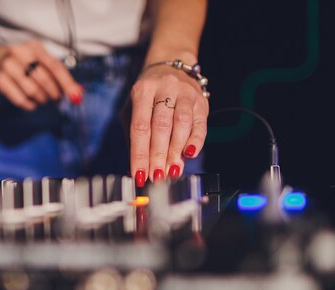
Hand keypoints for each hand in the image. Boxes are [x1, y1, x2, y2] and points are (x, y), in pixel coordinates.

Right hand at [0, 41, 83, 110]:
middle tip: (54, 99)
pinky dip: (28, 105)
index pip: (55, 66)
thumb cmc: (22, 66)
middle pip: (43, 78)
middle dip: (53, 94)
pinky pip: (19, 98)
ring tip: (41, 100)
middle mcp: (20, 52)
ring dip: (41, 100)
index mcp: (34, 47)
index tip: (75, 97)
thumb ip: (59, 78)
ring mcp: (7, 65)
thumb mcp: (39, 64)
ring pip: (31, 89)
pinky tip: (31, 104)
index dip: (66, 83)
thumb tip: (78, 93)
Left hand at [129, 64, 208, 185]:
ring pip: (181, 124)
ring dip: (176, 151)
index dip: (139, 153)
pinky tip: (189, 155)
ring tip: (171, 171)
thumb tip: (139, 170)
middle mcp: (165, 88)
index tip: (139, 174)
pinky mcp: (201, 101)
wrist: (172, 67)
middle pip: (161, 126)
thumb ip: (134, 137)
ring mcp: (185, 93)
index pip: (140, 127)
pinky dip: (195, 141)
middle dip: (158, 155)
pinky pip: (200, 124)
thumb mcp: (133, 110)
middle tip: (156, 177)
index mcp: (143, 91)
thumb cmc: (148, 96)